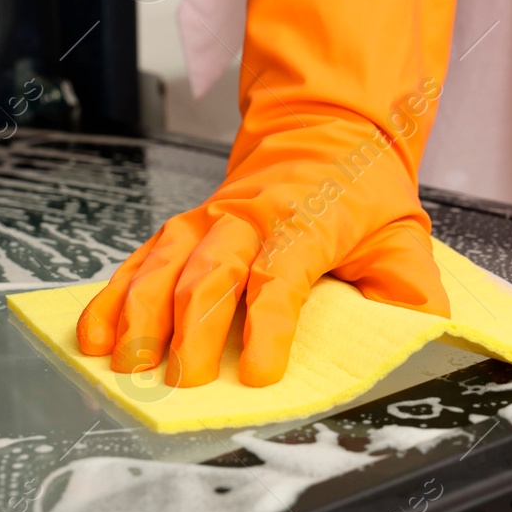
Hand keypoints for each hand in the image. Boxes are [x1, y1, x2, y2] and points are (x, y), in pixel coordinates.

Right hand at [78, 0, 460, 386]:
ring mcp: (211, 219)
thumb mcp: (403, 238)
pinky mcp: (186, 227)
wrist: (327, 130)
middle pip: (213, 269)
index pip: (282, 273)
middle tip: (185, 381)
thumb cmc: (361, 193)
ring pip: (166, 262)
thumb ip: (410, 293)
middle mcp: (250, 216)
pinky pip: (141, 260)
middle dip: (193, 328)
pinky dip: (114, 296)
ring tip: (128, 364)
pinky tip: (95, 333)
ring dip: (142, 314)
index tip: (261, 372)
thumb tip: (416, 340)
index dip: (271, 324)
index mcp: (307, 220)